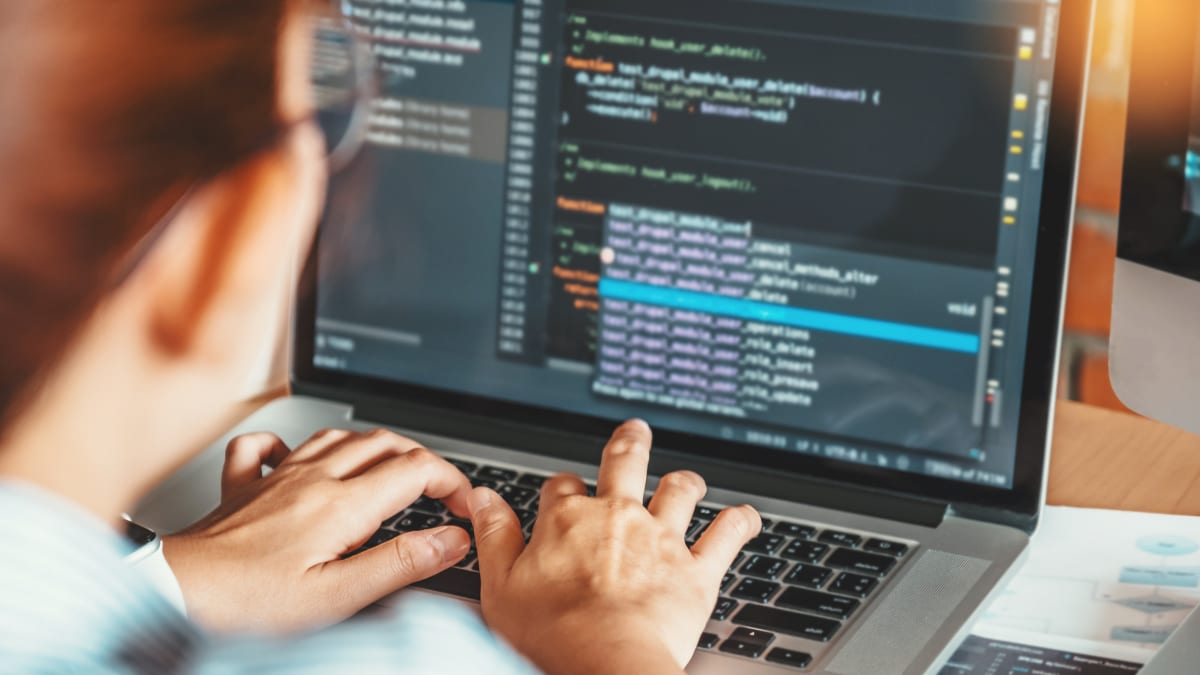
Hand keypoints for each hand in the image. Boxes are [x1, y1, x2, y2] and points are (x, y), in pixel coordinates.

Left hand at [162, 428, 472, 633]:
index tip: (464, 507)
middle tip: (440, 490)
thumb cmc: (248, 605)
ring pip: (339, 436)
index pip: (415, 469)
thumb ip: (399, 563)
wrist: (174, 596)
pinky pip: (268, 446)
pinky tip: (299, 460)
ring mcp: (276, 478)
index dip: (452, 482)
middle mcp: (312, 479)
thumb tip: (450, 539)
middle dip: (423, 459)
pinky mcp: (243, 488)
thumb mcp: (337, 596)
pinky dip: (293, 445)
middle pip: (385, 442)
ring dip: (375, 447)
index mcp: (340, 504)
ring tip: (392, 470)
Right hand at [469, 420, 761, 674]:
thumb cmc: (551, 635)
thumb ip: (495, 536)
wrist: (605, 663)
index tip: (564, 498)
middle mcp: (618, 517)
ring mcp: (661, 540)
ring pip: (680, 490)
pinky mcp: (697, 570)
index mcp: (568, 520)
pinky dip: (740, 522)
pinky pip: (726, 535)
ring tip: (689, 479)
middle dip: (629, 444)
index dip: (563, 490)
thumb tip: (484, 498)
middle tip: (635, 431)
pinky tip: (748, 516)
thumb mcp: (501, 586)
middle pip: (625, 464)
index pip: (563, 487)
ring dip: (686, 481)